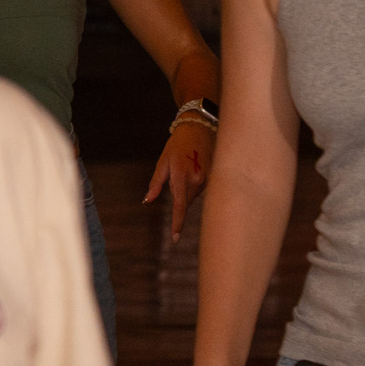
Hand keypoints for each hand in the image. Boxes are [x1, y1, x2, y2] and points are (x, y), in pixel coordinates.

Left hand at [143, 119, 213, 240]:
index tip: (175, 238)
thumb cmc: (177, 144)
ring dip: (190, 189)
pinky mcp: (218, 175)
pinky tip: (196, 169)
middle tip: (178, 174)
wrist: (198, 127)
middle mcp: (198, 179)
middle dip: (181, 197)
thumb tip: (147, 201)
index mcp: (181, 176)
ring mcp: (210, 177)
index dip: (177, 223)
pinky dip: (198, 185)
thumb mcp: (162, 162)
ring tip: (187, 167)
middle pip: (187, 201)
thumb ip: (156, 183)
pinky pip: (205, 188)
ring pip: (196, 195)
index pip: (179, 206)